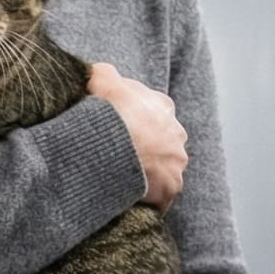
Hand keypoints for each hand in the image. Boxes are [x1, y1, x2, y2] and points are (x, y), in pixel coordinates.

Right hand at [89, 64, 186, 209]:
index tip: (115, 131)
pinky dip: (147, 199)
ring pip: (162, 168)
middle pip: (159, 142)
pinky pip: (160, 196)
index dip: (132, 122)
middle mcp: (176, 132)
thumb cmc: (109, 110)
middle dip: (143, 149)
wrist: (114, 143)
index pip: (149, 113)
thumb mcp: (101, 79)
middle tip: (117, 157)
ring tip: (122, 180)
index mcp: (162, 106)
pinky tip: (130, 201)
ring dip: (147, 174)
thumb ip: (102, 74)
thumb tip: (98, 73)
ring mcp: (176, 161)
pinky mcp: (171, 186)